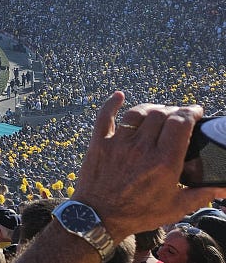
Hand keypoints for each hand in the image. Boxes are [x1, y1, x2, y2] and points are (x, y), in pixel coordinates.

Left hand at [72, 91, 225, 239]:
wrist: (99, 217)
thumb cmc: (139, 213)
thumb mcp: (175, 207)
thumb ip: (201, 193)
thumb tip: (223, 188)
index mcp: (164, 161)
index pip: (181, 123)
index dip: (191, 112)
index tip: (196, 112)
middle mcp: (141, 148)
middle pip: (161, 114)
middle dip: (174, 111)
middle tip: (178, 116)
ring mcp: (118, 143)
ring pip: (137, 113)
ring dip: (151, 108)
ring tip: (158, 112)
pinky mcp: (99, 143)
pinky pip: (104, 116)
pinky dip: (111, 103)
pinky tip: (119, 96)